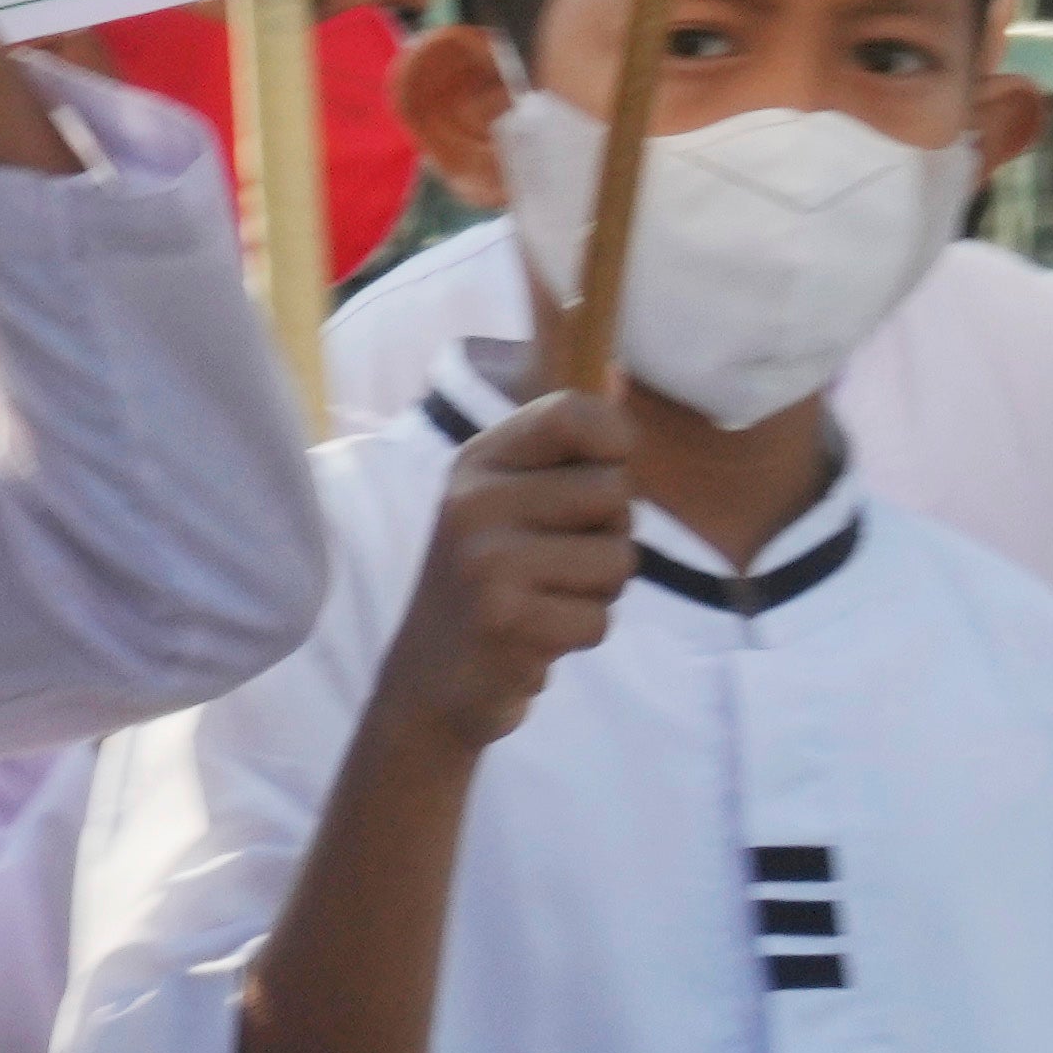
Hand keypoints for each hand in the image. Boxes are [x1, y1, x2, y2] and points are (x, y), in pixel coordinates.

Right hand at [370, 383, 635, 758]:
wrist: (431, 679)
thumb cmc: (492, 579)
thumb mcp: (509, 499)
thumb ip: (565, 443)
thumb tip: (622, 372)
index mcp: (479, 460)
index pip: (575, 414)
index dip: (616, 441)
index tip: (607, 470)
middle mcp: (475, 501)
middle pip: (615, 492)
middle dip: (612, 534)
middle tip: (562, 560)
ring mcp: (486, 561)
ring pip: (618, 560)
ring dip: (600, 590)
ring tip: (548, 598)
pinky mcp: (505, 621)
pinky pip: (600, 618)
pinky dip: (582, 634)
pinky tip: (538, 636)